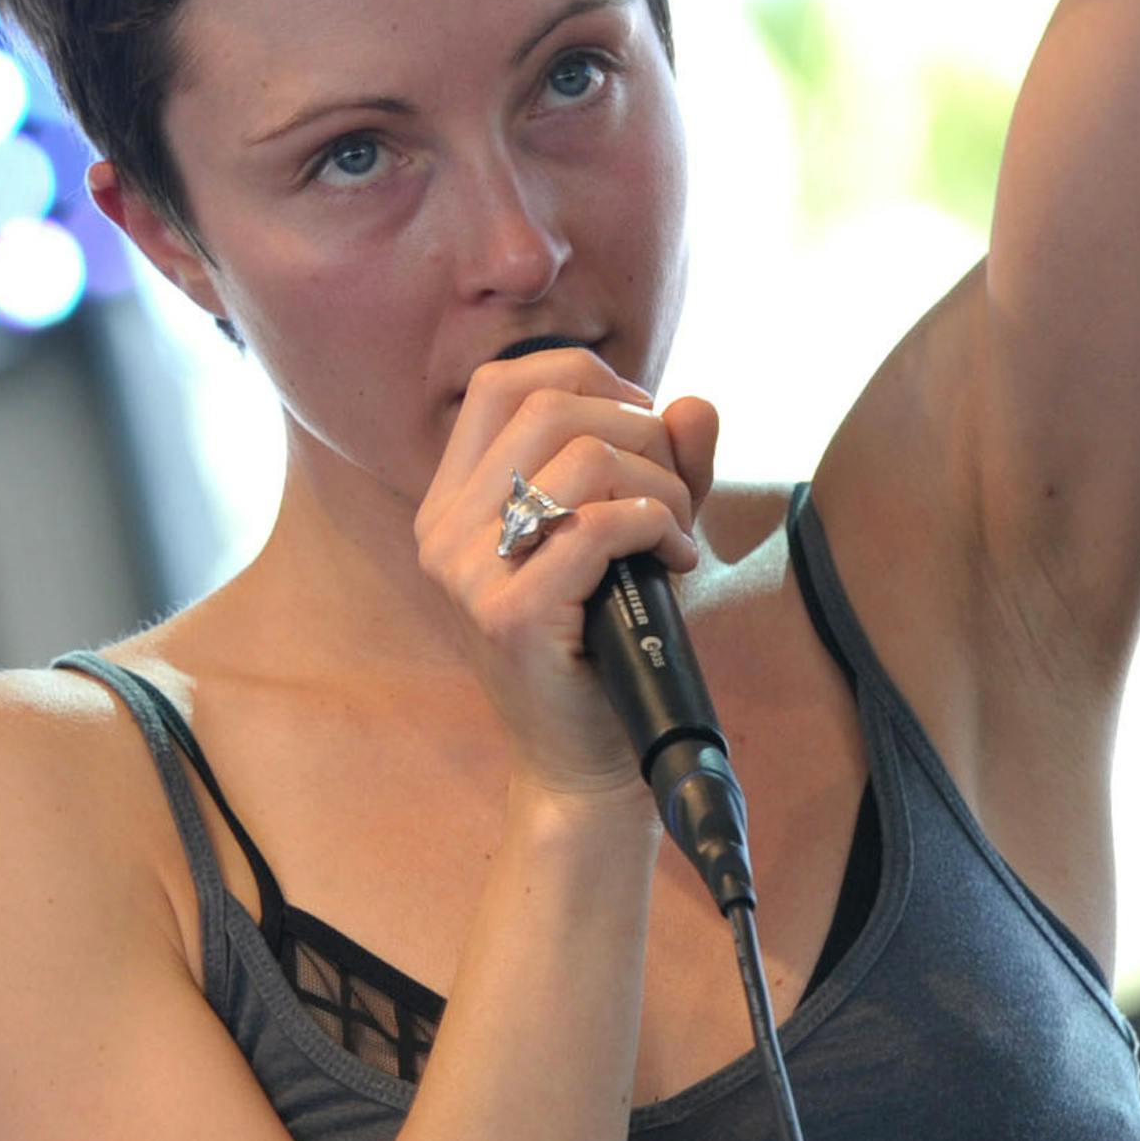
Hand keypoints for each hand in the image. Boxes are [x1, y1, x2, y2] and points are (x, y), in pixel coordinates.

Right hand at [413, 349, 719, 802]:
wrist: (582, 762)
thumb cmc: (606, 643)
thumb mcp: (632, 536)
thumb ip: (664, 466)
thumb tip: (695, 405)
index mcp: (452, 501)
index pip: (501, 383)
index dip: (583, 379)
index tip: (640, 423)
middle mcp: (444, 529)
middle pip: (549, 406)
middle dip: (639, 430)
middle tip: (673, 490)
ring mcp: (468, 574)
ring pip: (583, 458)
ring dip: (659, 485)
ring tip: (677, 533)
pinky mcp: (509, 616)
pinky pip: (598, 526)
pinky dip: (656, 525)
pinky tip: (675, 559)